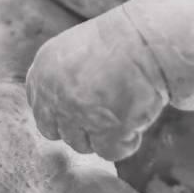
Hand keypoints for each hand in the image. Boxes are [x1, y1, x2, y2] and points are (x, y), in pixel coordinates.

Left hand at [27, 19, 167, 160]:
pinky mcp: (106, 128)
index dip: (65, 114)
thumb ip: (58, 82)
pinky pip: (110, 152)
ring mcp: (78, 113)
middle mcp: (55, 94)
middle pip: (59, 133)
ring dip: (104, 134)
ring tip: (125, 109)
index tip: (87, 106)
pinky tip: (137, 120)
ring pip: (83, 145)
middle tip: (106, 112)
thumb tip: (58, 115)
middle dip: (81, 129)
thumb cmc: (120, 43)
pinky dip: (126, 142)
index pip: (43, 112)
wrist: (150, 40)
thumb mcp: (74, 51)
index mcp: (43, 72)